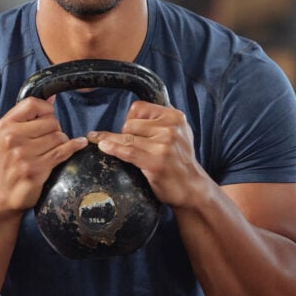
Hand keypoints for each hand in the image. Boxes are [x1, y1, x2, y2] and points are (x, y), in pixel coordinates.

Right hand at [0, 96, 88, 211]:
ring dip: (61, 142)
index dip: (45, 109)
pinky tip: (78, 144)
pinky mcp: (36, 169)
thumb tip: (52, 96)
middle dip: (55, 129)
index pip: (32, 103)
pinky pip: (63, 151)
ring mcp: (23, 154)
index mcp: (5, 126)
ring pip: (59, 137)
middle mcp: (12, 138)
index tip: (46, 118)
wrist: (2, 193)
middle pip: (50, 121)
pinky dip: (74, 147)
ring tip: (51, 149)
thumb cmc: (9, 161)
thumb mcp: (10, 135)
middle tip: (47, 140)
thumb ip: (28, 115)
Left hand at [88, 101, 206, 207]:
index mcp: (175, 117)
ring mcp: (164, 144)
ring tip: (102, 143)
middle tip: (134, 148)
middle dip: (125, 134)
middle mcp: (171, 128)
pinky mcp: (156, 160)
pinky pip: (127, 151)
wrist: (192, 188)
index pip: (139, 108)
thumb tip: (129, 117)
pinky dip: (112, 148)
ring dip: (112, 142)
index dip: (129, 119)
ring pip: (125, 137)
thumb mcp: (178, 134)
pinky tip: (102, 146)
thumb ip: (159, 122)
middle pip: (129, 123)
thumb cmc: (180, 162)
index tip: (130, 131)